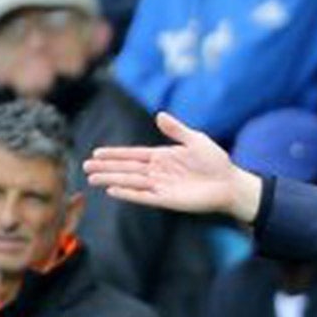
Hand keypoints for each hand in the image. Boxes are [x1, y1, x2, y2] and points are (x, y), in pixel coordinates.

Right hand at [84, 112, 263, 222]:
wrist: (231, 183)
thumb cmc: (216, 162)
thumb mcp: (195, 140)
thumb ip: (176, 130)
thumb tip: (159, 115)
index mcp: (162, 157)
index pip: (132, 154)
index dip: (115, 153)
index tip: (96, 152)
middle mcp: (158, 172)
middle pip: (126, 169)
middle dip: (106, 167)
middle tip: (85, 166)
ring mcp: (161, 186)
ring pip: (130, 182)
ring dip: (111, 180)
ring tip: (92, 178)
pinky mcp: (167, 200)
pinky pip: (144, 196)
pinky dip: (129, 194)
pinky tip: (113, 191)